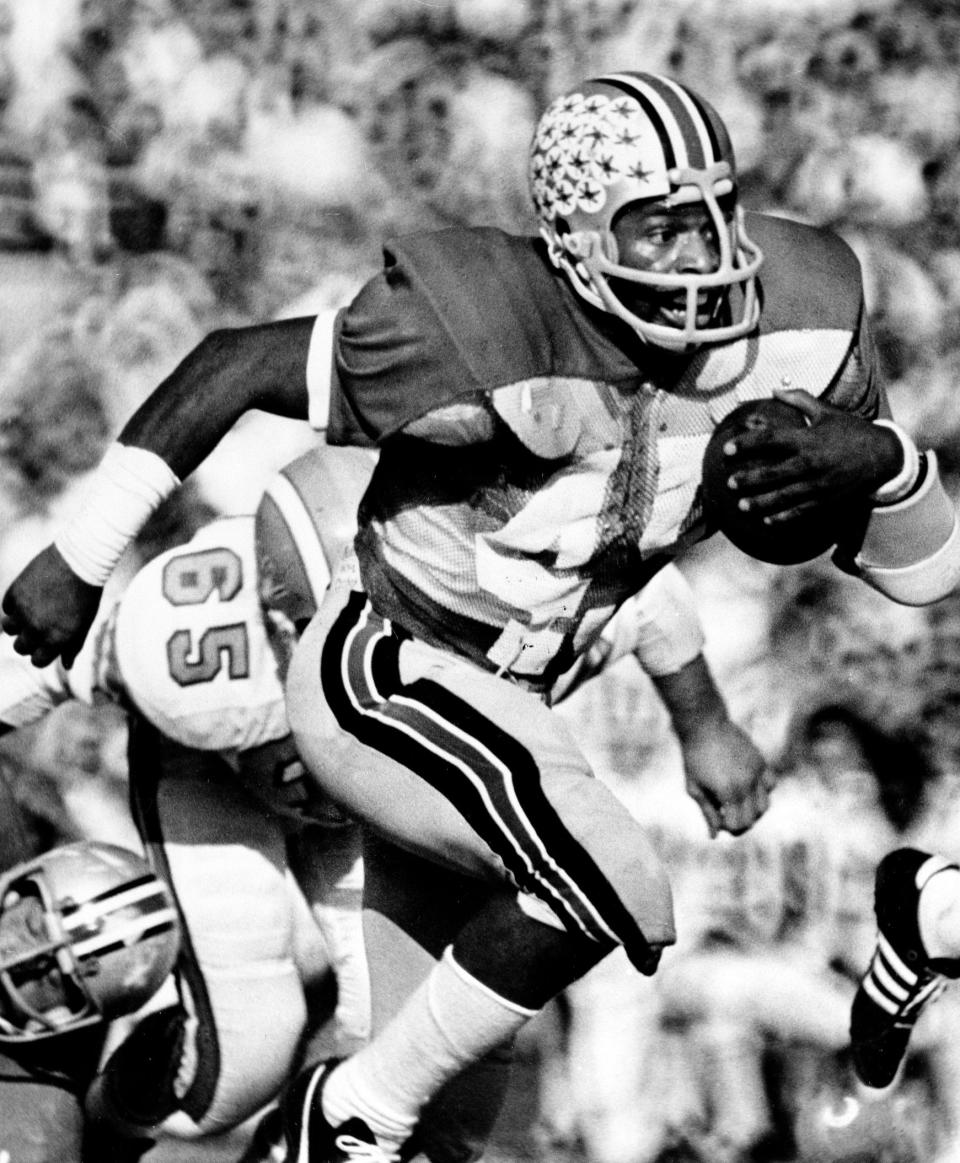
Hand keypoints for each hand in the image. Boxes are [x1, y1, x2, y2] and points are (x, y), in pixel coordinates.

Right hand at [1, 544, 101, 667]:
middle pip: (21, 648)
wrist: (80, 561)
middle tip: (39, 627)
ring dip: (18, 624)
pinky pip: (7, 609)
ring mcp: (23, 612)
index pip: (37, 661)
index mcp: (57, 640)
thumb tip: (66, 666)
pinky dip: (15, 606)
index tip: (45, 645)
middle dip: (29, 641)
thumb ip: (73, 646)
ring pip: (9, 629)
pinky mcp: (14, 594)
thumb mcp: (85, 623)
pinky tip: (30, 596)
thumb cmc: (87, 593)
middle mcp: (37, 629)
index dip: (41, 654)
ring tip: (33, 612)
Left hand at [679, 716, 773, 837]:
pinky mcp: (761, 761)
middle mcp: (747, 784)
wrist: (705, 725)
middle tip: (726, 813)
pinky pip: (771, 784)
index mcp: (728, 792)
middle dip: (740, 822)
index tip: (718, 818)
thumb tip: (714, 836)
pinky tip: (747, 787)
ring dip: (753, 810)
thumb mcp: (694, 787)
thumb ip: (707, 812)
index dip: (728, 827)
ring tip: (737, 802)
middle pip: (753, 818)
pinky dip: (763, 792)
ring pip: (765, 805)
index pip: (738, 824)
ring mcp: (757, 772)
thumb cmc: (694, 757)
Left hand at [722, 389, 901, 523]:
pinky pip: (801, 511)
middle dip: (748, 479)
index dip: (746, 443)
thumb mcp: (827, 412)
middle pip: (772, 473)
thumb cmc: (851, 431)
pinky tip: (767, 521)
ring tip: (740, 506)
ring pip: (783, 497)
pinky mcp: (826, 500)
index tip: (726, 449)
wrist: (884, 456)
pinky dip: (783, 517)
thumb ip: (799, 400)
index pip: (770, 440)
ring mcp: (819, 484)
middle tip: (729, 483)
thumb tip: (775, 389)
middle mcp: (811, 463)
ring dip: (760, 503)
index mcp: (808, 439)